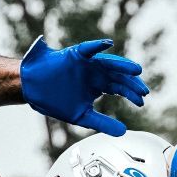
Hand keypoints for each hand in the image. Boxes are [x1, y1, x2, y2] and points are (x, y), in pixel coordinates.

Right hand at [19, 36, 149, 135]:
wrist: (34, 89)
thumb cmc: (56, 101)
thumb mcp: (82, 116)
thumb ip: (103, 122)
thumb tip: (124, 132)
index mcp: (98, 85)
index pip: (120, 88)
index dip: (131, 94)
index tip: (142, 102)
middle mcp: (96, 73)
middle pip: (119, 76)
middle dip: (131, 83)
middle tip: (143, 91)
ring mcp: (87, 63)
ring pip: (109, 62)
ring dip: (122, 65)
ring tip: (136, 71)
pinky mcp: (76, 55)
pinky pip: (89, 48)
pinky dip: (98, 45)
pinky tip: (108, 44)